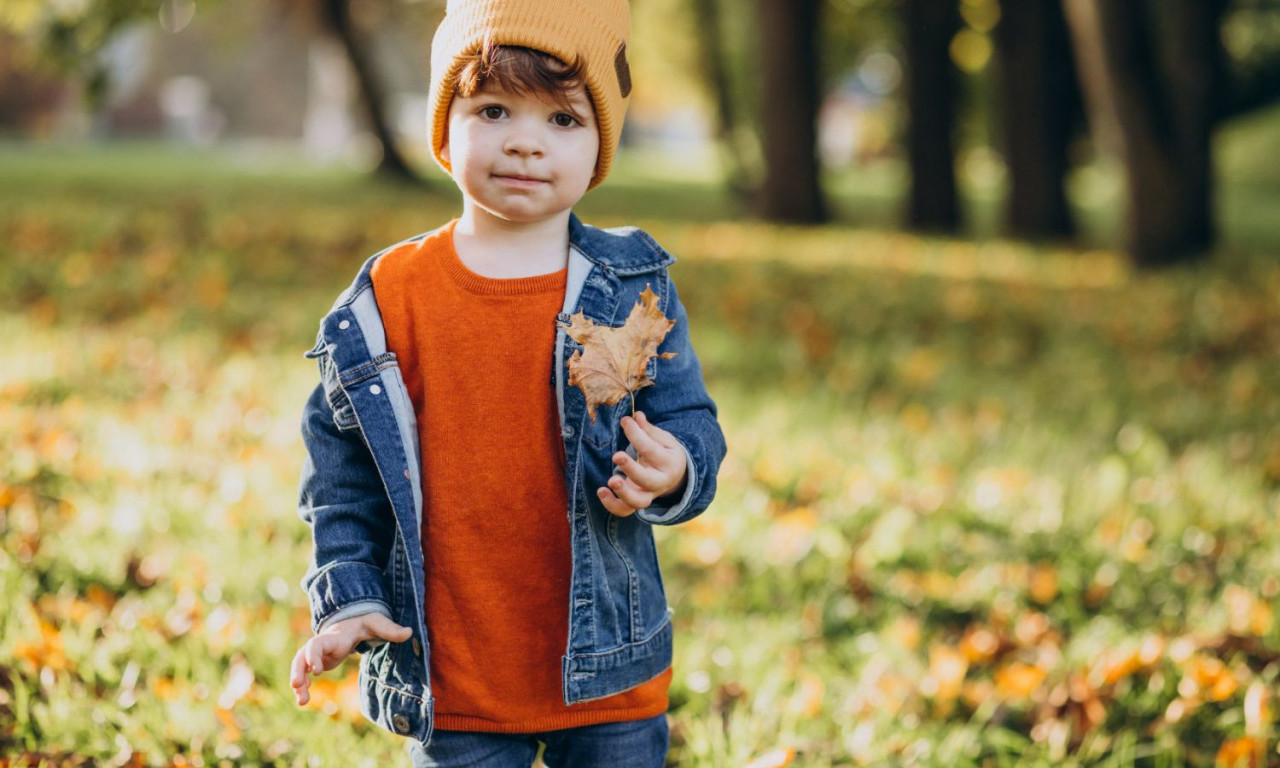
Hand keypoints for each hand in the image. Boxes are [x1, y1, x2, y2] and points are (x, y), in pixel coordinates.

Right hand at [290, 612, 410, 705]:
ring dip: (298, 683)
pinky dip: (303, 688)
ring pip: (300, 667)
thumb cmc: (364, 622)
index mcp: (333, 637)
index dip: (314, 655)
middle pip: (302, 656)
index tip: (317, 670)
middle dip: (298, 670)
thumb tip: (409, 633)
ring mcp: (316, 655)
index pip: (318, 644)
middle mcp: (320, 645)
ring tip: (301, 701)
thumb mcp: (377, 623)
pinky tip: (303, 702)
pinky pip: (305, 676)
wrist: (352, 621)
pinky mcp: (317, 664)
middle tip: (296, 685)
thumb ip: (390, 629)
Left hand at [597, 411, 686, 516]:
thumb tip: (636, 416)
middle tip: (616, 455)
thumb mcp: (663, 440)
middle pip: (647, 480)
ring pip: (638, 501)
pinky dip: (612, 505)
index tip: (625, 421)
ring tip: (610, 481)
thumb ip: (648, 430)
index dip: (636, 434)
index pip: (651, 449)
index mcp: (669, 462)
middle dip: (631, 468)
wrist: (675, 476)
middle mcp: (660, 482)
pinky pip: (625, 510)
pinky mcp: (636, 502)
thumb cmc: (664, 453)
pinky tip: (601, 491)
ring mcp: (648, 495)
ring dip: (623, 493)